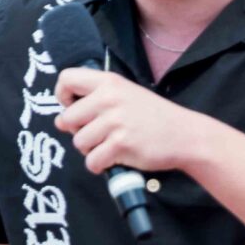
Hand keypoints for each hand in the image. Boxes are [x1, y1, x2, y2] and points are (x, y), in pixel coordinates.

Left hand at [55, 68, 201, 173]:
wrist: (184, 135)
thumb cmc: (154, 117)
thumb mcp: (126, 95)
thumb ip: (94, 101)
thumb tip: (60, 121)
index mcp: (109, 82)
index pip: (66, 79)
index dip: (63, 96)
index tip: (74, 107)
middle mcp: (109, 98)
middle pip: (67, 119)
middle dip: (78, 131)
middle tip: (98, 134)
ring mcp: (115, 122)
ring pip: (78, 143)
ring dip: (90, 150)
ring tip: (109, 145)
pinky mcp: (120, 145)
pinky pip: (92, 161)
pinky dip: (100, 165)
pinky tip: (114, 158)